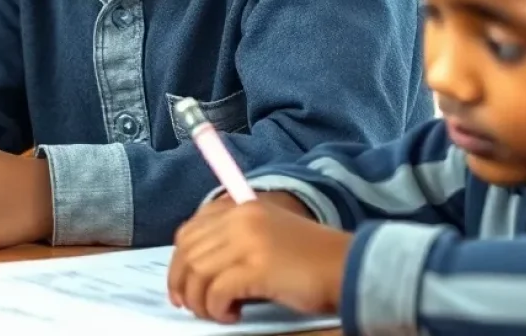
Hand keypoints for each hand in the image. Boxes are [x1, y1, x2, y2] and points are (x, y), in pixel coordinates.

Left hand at [168, 194, 350, 322]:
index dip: (179, 260)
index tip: (182, 284)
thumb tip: (197, 269)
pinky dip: (218, 309)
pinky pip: (217, 291)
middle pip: (188, 252)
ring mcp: (247, 240)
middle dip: (183, 284)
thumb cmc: (308, 259)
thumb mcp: (266, 236)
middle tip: (191, 307)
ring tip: (214, 314)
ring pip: (197, 273)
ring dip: (200, 301)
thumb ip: (234, 239)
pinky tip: (233, 316)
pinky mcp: (256, 266)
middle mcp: (239, 218)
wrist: (345, 266)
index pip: (190, 230)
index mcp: (240, 207)